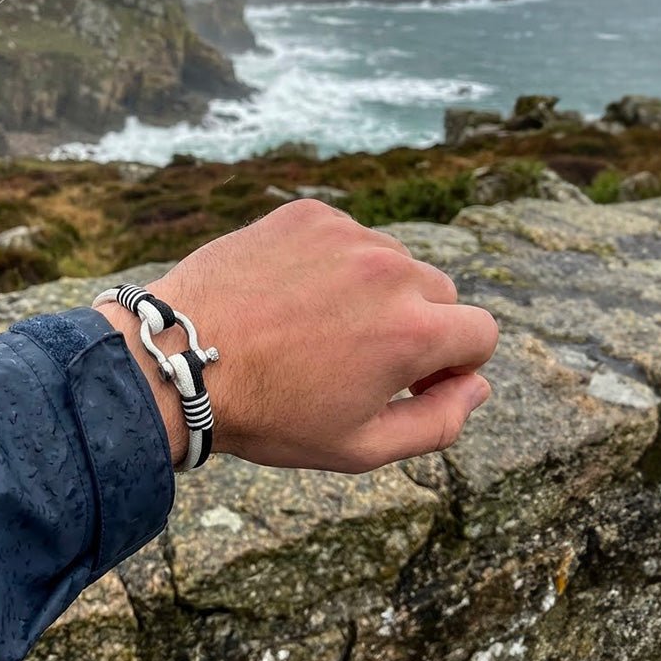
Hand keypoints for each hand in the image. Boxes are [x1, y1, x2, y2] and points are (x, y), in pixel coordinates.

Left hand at [97, 199, 496, 473]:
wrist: (179, 360)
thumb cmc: (269, 413)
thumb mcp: (360, 446)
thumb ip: (438, 422)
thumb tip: (478, 387)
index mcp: (414, 332)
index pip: (480, 332)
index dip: (453, 363)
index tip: (412, 378)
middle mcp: (390, 271)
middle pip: (438, 292)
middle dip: (415, 324)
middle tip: (358, 356)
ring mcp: (347, 235)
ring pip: (391, 260)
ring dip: (373, 288)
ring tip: (316, 324)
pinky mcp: (308, 214)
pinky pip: (346, 235)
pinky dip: (332, 260)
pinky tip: (290, 293)